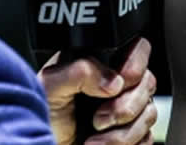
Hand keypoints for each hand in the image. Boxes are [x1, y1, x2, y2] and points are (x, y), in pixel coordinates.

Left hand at [38, 37, 157, 144]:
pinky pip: (147, 138)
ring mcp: (127, 109)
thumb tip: (112, 80)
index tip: (116, 87)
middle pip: (148, 84)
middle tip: (98, 120)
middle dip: (124, 108)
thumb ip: (79, 71)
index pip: (139, 50)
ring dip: (121, 134)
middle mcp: (118, 84)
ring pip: (149, 114)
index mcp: (102, 63)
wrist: (36, 144)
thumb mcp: (49, 86)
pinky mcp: (130, 134)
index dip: (134, 66)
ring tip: (94, 140)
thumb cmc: (38, 117)